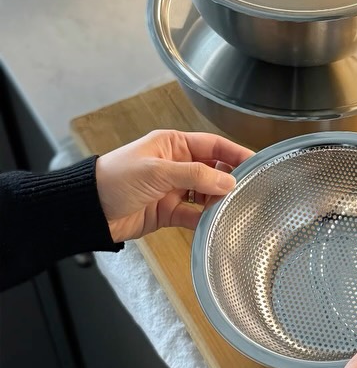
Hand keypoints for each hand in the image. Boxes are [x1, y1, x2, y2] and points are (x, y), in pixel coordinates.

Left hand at [95, 129, 252, 241]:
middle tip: (247, 190)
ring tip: (231, 208)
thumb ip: (195, 174)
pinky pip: (193, 215)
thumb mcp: (158, 170)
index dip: (236, 152)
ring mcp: (173, 189)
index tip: (256, 162)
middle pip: (213, 170)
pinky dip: (204, 219)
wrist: (89, 210)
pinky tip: (214, 223)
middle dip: (229, 179)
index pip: (213, 145)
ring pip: (206, 193)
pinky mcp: (168, 212)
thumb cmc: (116, 178)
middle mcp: (176, 165)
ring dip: (217, 201)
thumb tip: (229, 181)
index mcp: (174, 145)